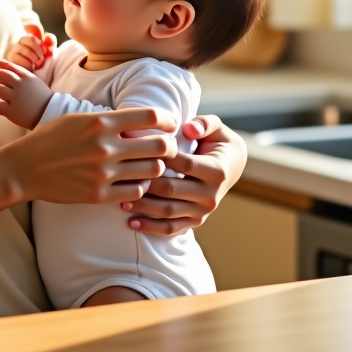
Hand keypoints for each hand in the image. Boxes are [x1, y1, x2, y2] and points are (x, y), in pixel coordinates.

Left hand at [0, 59, 53, 128]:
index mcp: (26, 76)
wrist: (51, 113)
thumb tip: (4, 70)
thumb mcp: (33, 81)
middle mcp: (20, 85)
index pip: (9, 65)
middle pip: (0, 75)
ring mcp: (17, 98)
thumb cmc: (40, 97)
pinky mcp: (13, 112)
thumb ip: (21, 76)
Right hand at [0, 104, 177, 204]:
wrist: (25, 167)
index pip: (150, 117)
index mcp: (100, 122)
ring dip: (156, 168)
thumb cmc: (52, 138)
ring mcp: (103, 173)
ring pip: (153, 171)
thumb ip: (109, 120)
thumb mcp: (78, 118)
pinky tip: (133, 182)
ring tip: (150, 166)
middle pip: (159, 146)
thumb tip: (140, 122)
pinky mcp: (99, 195)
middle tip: (167, 148)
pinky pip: (136, 191)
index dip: (167, 120)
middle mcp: (105, 146)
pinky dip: (140, 186)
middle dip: (169, 146)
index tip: (170, 125)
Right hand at [2, 23, 55, 69]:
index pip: (34, 27)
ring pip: (23, 48)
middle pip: (28, 38)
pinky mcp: (9, 61)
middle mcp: (21, 43)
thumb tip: (47, 37)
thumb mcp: (50, 56)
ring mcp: (13, 52)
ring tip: (36, 66)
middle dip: (37, 48)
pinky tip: (30, 70)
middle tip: (41, 58)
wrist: (38, 85)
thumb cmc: (45, 71)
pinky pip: (18, 58)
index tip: (43, 46)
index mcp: (32, 40)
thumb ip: (51, 44)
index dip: (40, 33)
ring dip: (33, 58)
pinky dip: (27, 65)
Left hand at [119, 115, 245, 234]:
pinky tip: (132, 224)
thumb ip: (204, 124)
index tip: (136, 150)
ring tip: (120, 201)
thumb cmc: (217, 142)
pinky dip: (152, 228)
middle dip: (144, 184)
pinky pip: (172, 228)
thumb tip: (188, 128)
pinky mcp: (196, 221)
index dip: (160, 158)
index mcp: (216, 171)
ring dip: (143, 207)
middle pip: (171, 190)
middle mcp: (211, 195)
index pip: (183, 164)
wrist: (231, 166)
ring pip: (169, 211)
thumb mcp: (217, 128)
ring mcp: (203, 211)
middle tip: (120, 177)